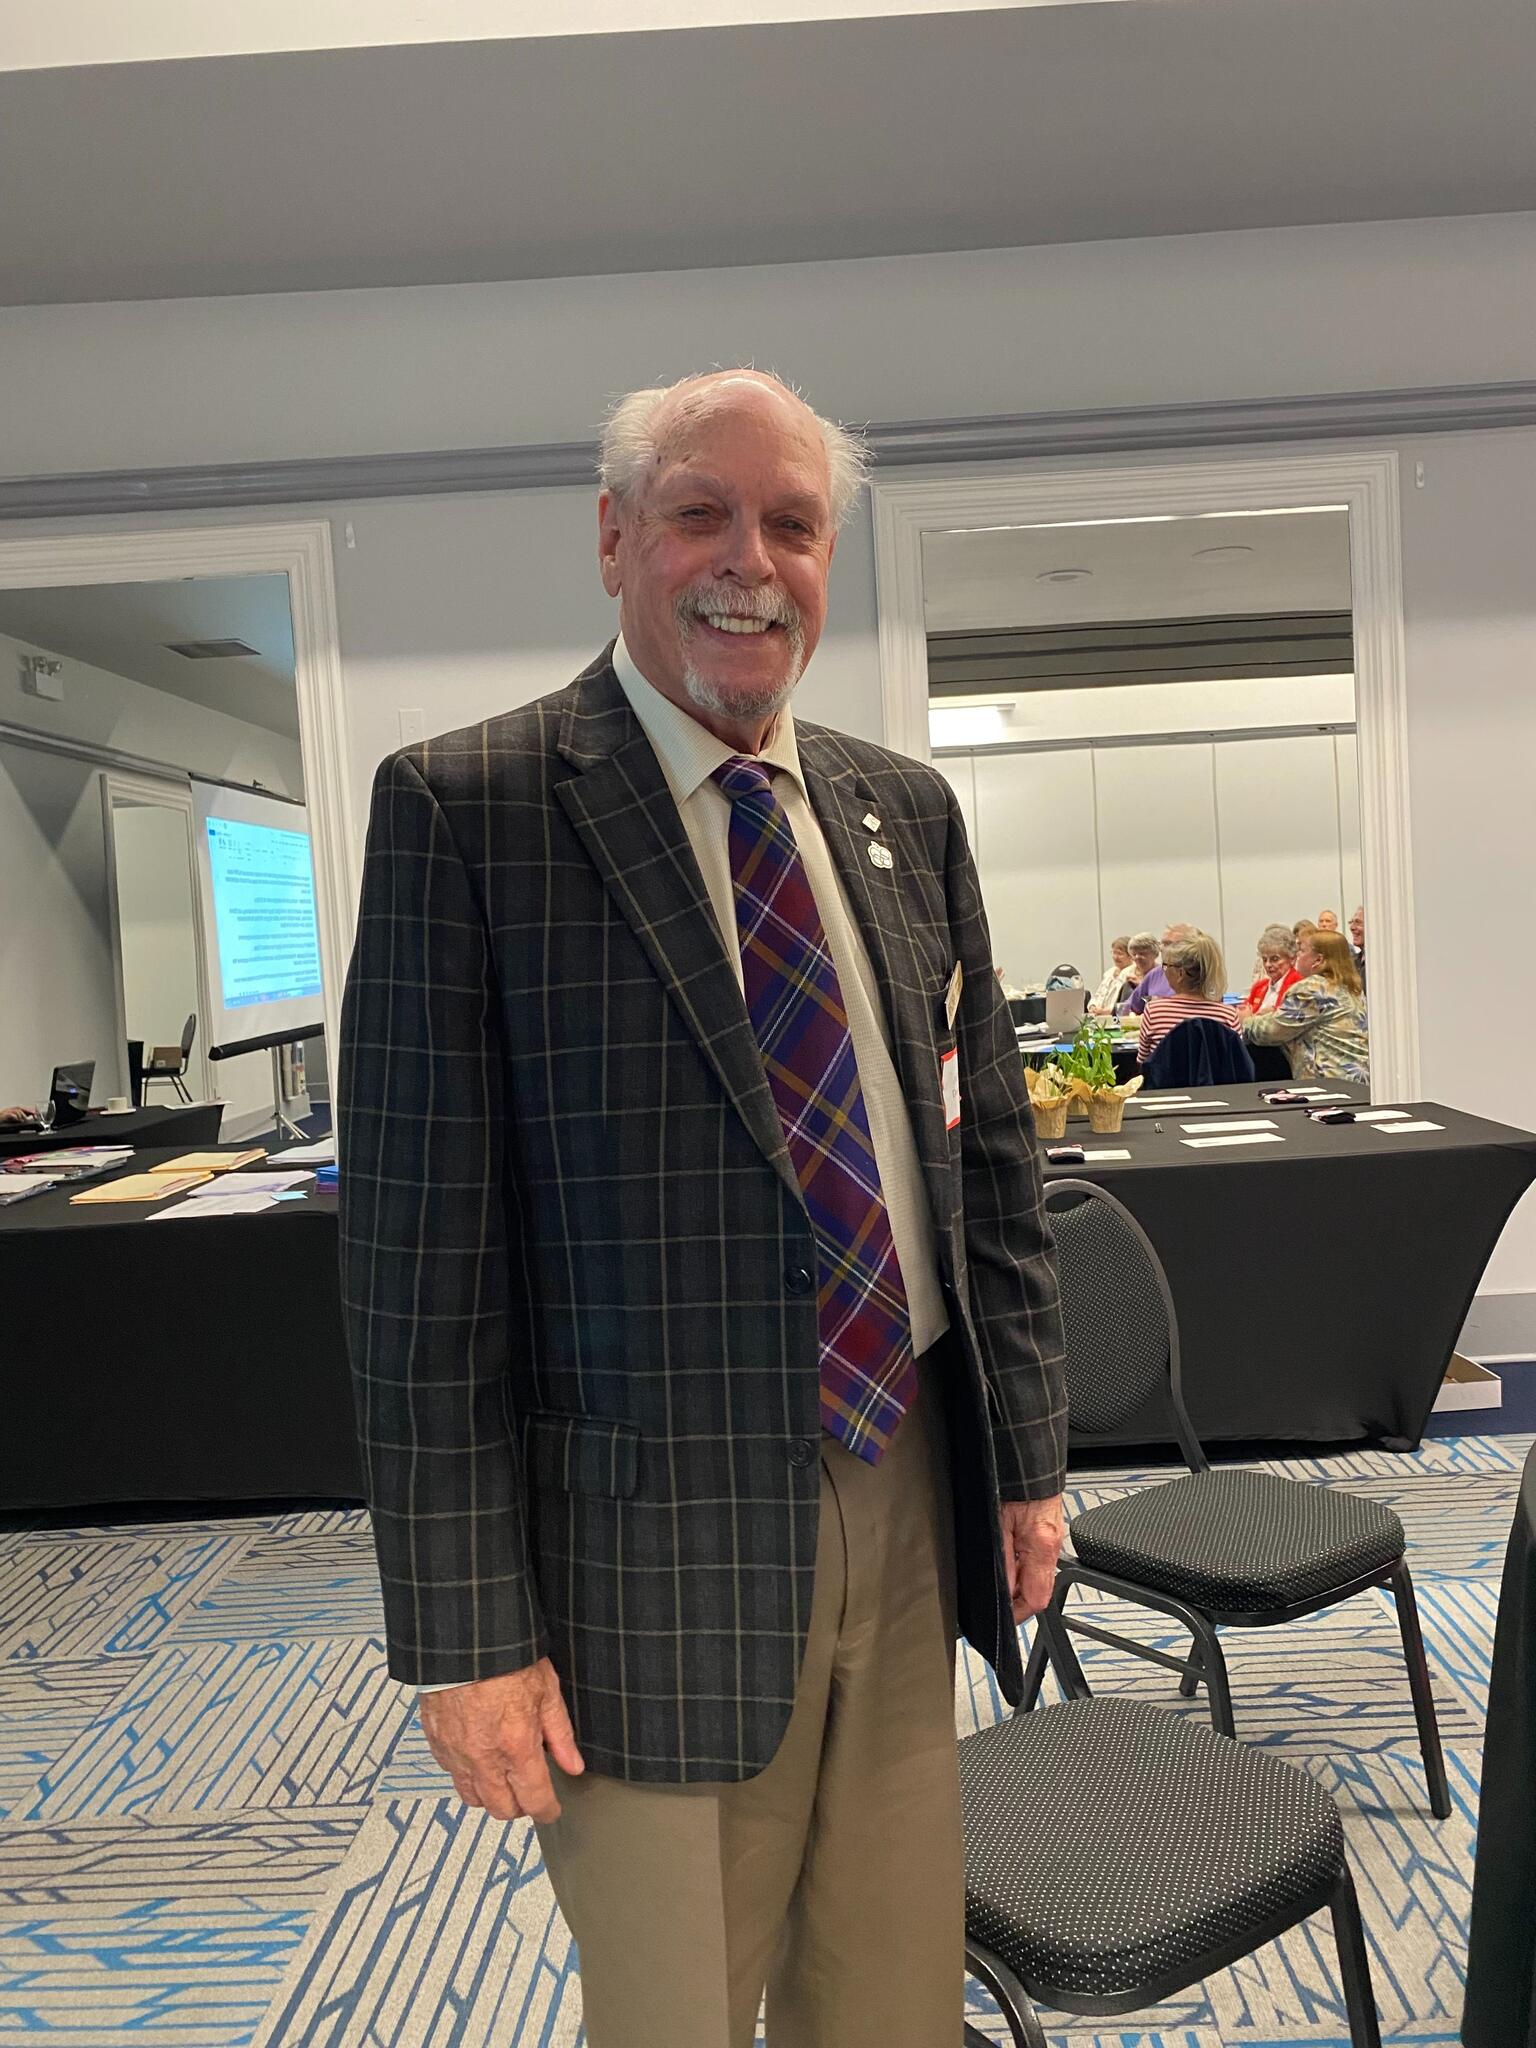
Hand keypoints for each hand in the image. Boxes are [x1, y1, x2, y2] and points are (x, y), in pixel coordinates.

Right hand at [419, 1657, 584, 1822]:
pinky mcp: (437, 1743)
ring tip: (502, 1776)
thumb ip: (559, 1734)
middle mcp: (484, 1759)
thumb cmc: (506, 1658)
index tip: (551, 1809)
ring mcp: (456, 1754)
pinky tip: (477, 1756)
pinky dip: (466, 1773)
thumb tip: (573, 1764)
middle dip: (519, 1807)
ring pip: (473, 1797)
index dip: (547, 1810)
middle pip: (502, 1809)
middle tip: (528, 1792)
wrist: (464, 1641)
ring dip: (490, 1794)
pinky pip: (451, 1774)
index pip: (534, 1800)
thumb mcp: (546, 1689)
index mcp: (516, 1747)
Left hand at [999, 1495, 1064, 1620]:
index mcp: (1042, 1547)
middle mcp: (1053, 1547)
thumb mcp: (999, 1523)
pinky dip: (1023, 1567)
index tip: (1001, 1618)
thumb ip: (1003, 1559)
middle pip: (1037, 1592)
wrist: (1030, 1461)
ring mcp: (1053, 1541)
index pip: (1036, 1600)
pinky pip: (1037, 1561)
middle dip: (1015, 1600)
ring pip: (1037, 1577)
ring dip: (1018, 1583)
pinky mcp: (1049, 1533)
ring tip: (998, 1578)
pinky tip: (1008, 1559)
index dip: (1016, 1614)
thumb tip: (1002, 1590)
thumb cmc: (1013, 1484)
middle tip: (994, 1598)